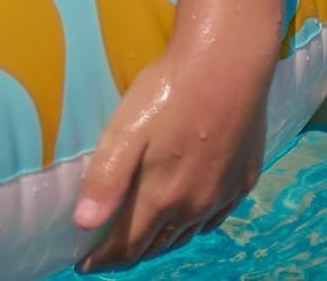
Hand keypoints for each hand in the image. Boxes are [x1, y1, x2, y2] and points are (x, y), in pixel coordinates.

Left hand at [73, 46, 267, 271]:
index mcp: (164, 197)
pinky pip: (213, 218)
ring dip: (159, 241)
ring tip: (137, 240)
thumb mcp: (126, 130)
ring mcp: (224, 195)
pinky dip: (191, 226)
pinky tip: (184, 218)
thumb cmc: (169, 92)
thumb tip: (84, 224)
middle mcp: (196, 205)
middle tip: (104, 255)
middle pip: (156, 244)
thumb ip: (106, 179)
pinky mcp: (243, 180)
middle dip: (128, 253)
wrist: (228, 65)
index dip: (103, 258)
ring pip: (186, 233)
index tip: (83, 265)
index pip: (128, 243)